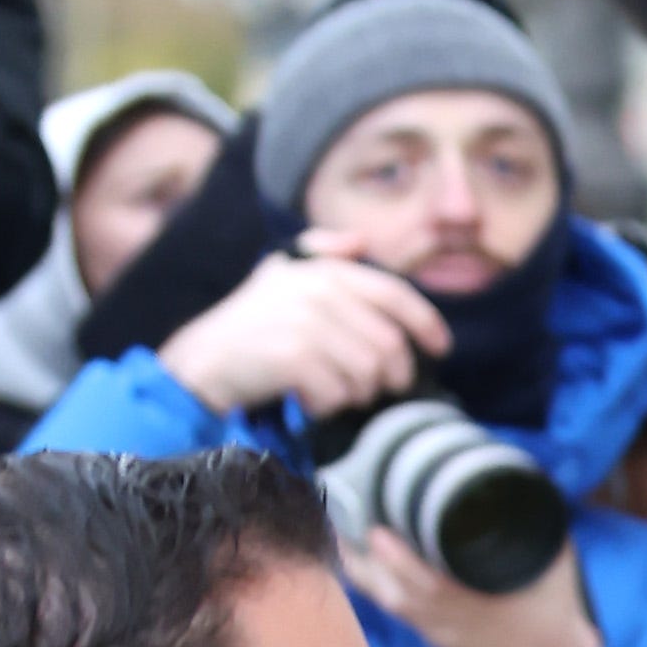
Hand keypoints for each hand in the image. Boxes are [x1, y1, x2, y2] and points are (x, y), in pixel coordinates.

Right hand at [163, 235, 444, 422]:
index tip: (440, 347)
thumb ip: (323, 254)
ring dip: (356, 393)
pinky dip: (328, 405)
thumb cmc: (253, 325)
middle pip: (388, 345)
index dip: (425, 323)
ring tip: (331, 390)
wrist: (206, 359)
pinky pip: (339, 392)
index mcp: (323, 272)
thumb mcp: (283, 277)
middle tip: (371, 387)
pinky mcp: (293, 356)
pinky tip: (308, 398)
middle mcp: (317, 291)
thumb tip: (360, 241)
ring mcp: (305, 323)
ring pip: (368, 373)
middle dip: (389, 376)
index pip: (392, 293)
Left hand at [348, 521, 608, 646]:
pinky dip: (377, 581)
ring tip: (342, 529)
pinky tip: (365, 554)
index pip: (428, 584)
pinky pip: (395, 607)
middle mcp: (449, 619)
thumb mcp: (551, 558)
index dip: (397, 560)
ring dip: (361, 566)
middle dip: (361, 554)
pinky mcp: (434, 638)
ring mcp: (437, 632)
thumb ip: (525, 521)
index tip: (377, 531)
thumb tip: (509, 474)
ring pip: (386, 600)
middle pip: (390, 590)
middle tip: (342, 514)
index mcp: (479, 602)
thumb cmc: (554, 607)